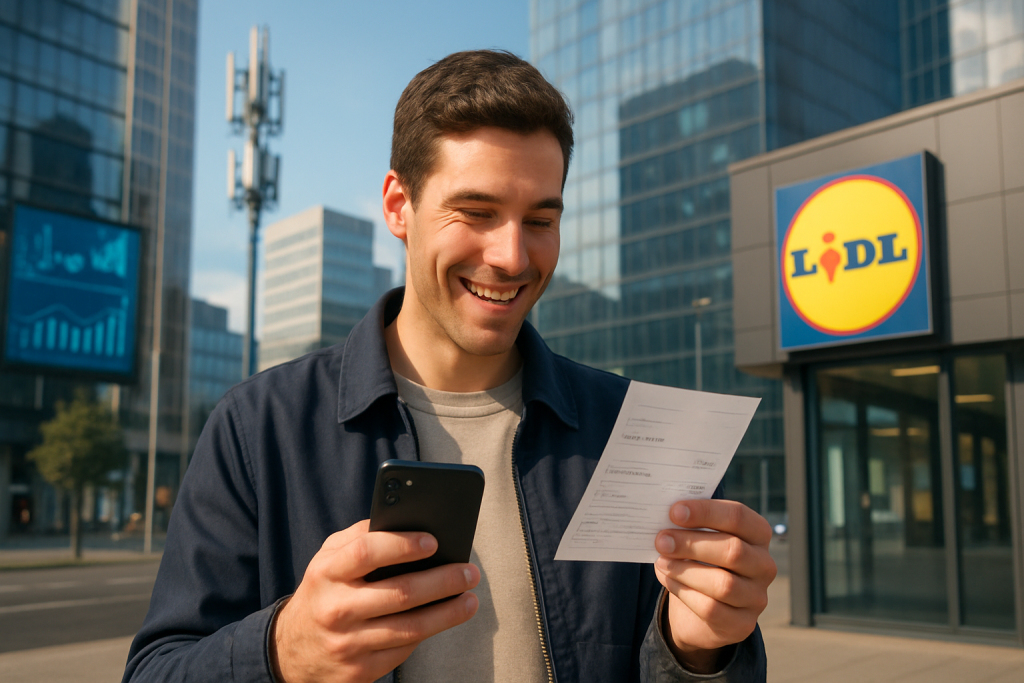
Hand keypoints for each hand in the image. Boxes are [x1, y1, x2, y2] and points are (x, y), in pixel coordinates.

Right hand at [270, 519, 479, 682]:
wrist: (291, 651)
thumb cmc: (323, 591)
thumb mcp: (328, 558)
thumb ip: (361, 536)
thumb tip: (408, 522)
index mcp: (327, 573)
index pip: (366, 552)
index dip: (402, 545)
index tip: (433, 541)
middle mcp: (336, 609)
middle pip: (400, 593)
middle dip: (442, 581)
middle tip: (469, 572)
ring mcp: (348, 644)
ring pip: (410, 628)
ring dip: (448, 613)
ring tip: (470, 599)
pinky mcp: (360, 672)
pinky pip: (403, 650)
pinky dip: (427, 633)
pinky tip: (443, 620)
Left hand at [653, 499, 775, 673]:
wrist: (701, 609)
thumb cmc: (701, 561)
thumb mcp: (700, 538)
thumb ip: (690, 526)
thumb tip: (666, 520)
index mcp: (757, 534)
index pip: (738, 517)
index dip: (706, 512)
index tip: (674, 511)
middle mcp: (764, 565)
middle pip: (733, 551)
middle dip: (692, 544)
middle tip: (661, 540)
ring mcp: (757, 597)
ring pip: (724, 584)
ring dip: (685, 571)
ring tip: (661, 562)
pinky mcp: (742, 624)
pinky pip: (712, 609)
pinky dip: (684, 593)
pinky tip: (668, 580)